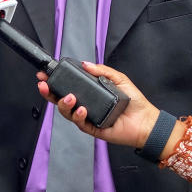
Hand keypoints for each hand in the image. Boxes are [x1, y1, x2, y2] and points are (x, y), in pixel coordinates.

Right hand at [36, 61, 159, 148]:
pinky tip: (82, 109)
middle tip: (44, 84)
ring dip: (63, 104)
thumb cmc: (134, 102)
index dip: (54, 81)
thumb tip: (85, 64)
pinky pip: (79, 123)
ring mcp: (87, 117)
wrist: (146, 121)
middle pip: (60, 100)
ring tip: (70, 98)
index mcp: (89, 94)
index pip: (67, 87)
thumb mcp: (118, 79)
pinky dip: (78, 115)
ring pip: (66, 112)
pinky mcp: (92, 128)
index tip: (45, 73)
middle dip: (49, 92)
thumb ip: (101, 71)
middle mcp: (85, 105)